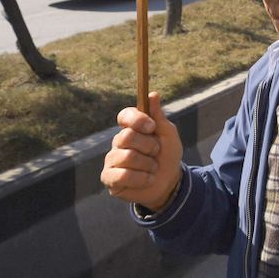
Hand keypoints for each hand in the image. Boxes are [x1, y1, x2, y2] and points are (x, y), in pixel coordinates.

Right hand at [101, 92, 183, 210]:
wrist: (169, 182)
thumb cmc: (167, 155)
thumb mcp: (168, 134)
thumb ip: (159, 117)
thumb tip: (153, 94)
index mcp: (131, 128)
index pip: (124, 115)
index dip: (137, 119)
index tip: (151, 126)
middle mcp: (118, 142)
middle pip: (127, 136)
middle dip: (148, 146)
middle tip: (156, 152)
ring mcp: (111, 160)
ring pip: (127, 157)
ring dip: (148, 164)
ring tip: (153, 168)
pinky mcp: (109, 178)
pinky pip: (122, 176)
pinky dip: (141, 178)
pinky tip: (147, 179)